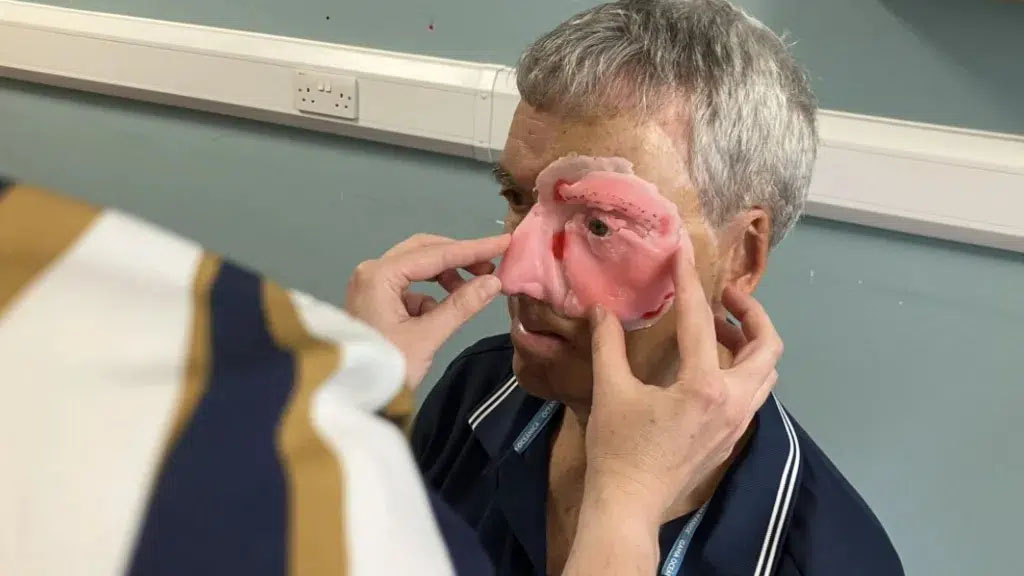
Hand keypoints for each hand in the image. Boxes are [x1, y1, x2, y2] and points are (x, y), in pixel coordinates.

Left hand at [345, 233, 510, 389]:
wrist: (351, 397)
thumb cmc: (387, 368)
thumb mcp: (427, 337)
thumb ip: (461, 305)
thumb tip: (493, 282)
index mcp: (379, 275)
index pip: (434, 254)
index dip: (473, 249)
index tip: (503, 242)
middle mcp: (372, 271)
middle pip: (423, 251)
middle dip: (459, 258)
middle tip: (492, 266)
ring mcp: (371, 285)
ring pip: (417, 267)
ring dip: (446, 275)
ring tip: (473, 290)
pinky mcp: (375, 300)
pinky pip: (410, 286)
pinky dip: (431, 294)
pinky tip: (443, 312)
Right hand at [582, 241, 782, 520]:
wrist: (630, 506)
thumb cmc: (618, 450)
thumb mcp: (610, 392)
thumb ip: (608, 345)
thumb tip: (602, 309)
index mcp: (705, 387)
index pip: (701, 321)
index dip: (691, 281)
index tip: (685, 253)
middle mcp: (734, 402)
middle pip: (767, 346)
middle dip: (751, 314)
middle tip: (725, 297)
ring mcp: (739, 422)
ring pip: (765, 372)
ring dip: (748, 342)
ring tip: (716, 327)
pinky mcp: (732, 437)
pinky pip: (752, 392)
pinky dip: (740, 368)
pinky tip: (707, 365)